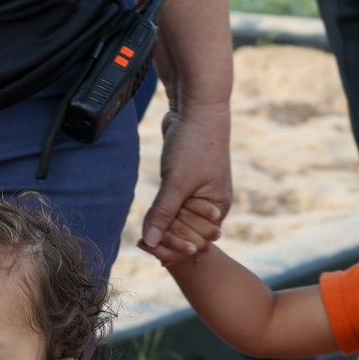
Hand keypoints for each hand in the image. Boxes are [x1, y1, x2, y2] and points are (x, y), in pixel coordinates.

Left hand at [141, 99, 232, 263]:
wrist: (195, 108)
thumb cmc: (194, 144)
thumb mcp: (177, 182)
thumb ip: (163, 213)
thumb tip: (151, 242)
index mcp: (216, 208)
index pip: (195, 240)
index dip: (173, 248)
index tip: (151, 252)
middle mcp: (209, 205)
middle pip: (186, 234)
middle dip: (166, 241)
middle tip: (142, 246)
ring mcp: (197, 194)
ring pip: (177, 222)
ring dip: (161, 230)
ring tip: (142, 240)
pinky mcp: (184, 184)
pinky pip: (172, 207)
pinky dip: (160, 216)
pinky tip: (148, 225)